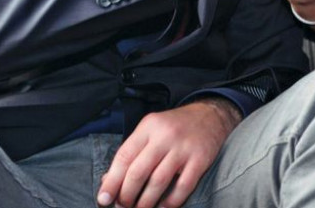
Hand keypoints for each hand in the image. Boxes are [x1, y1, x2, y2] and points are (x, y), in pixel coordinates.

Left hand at [96, 98, 240, 207]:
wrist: (210, 115)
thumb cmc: (175, 126)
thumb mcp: (151, 131)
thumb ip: (132, 153)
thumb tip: (108, 181)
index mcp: (149, 126)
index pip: (124, 156)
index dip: (112, 181)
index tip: (104, 199)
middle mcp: (165, 135)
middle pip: (139, 171)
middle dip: (127, 195)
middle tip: (123, 206)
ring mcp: (184, 147)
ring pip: (159, 181)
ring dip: (146, 202)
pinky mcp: (200, 159)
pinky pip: (183, 186)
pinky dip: (171, 202)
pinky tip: (163, 207)